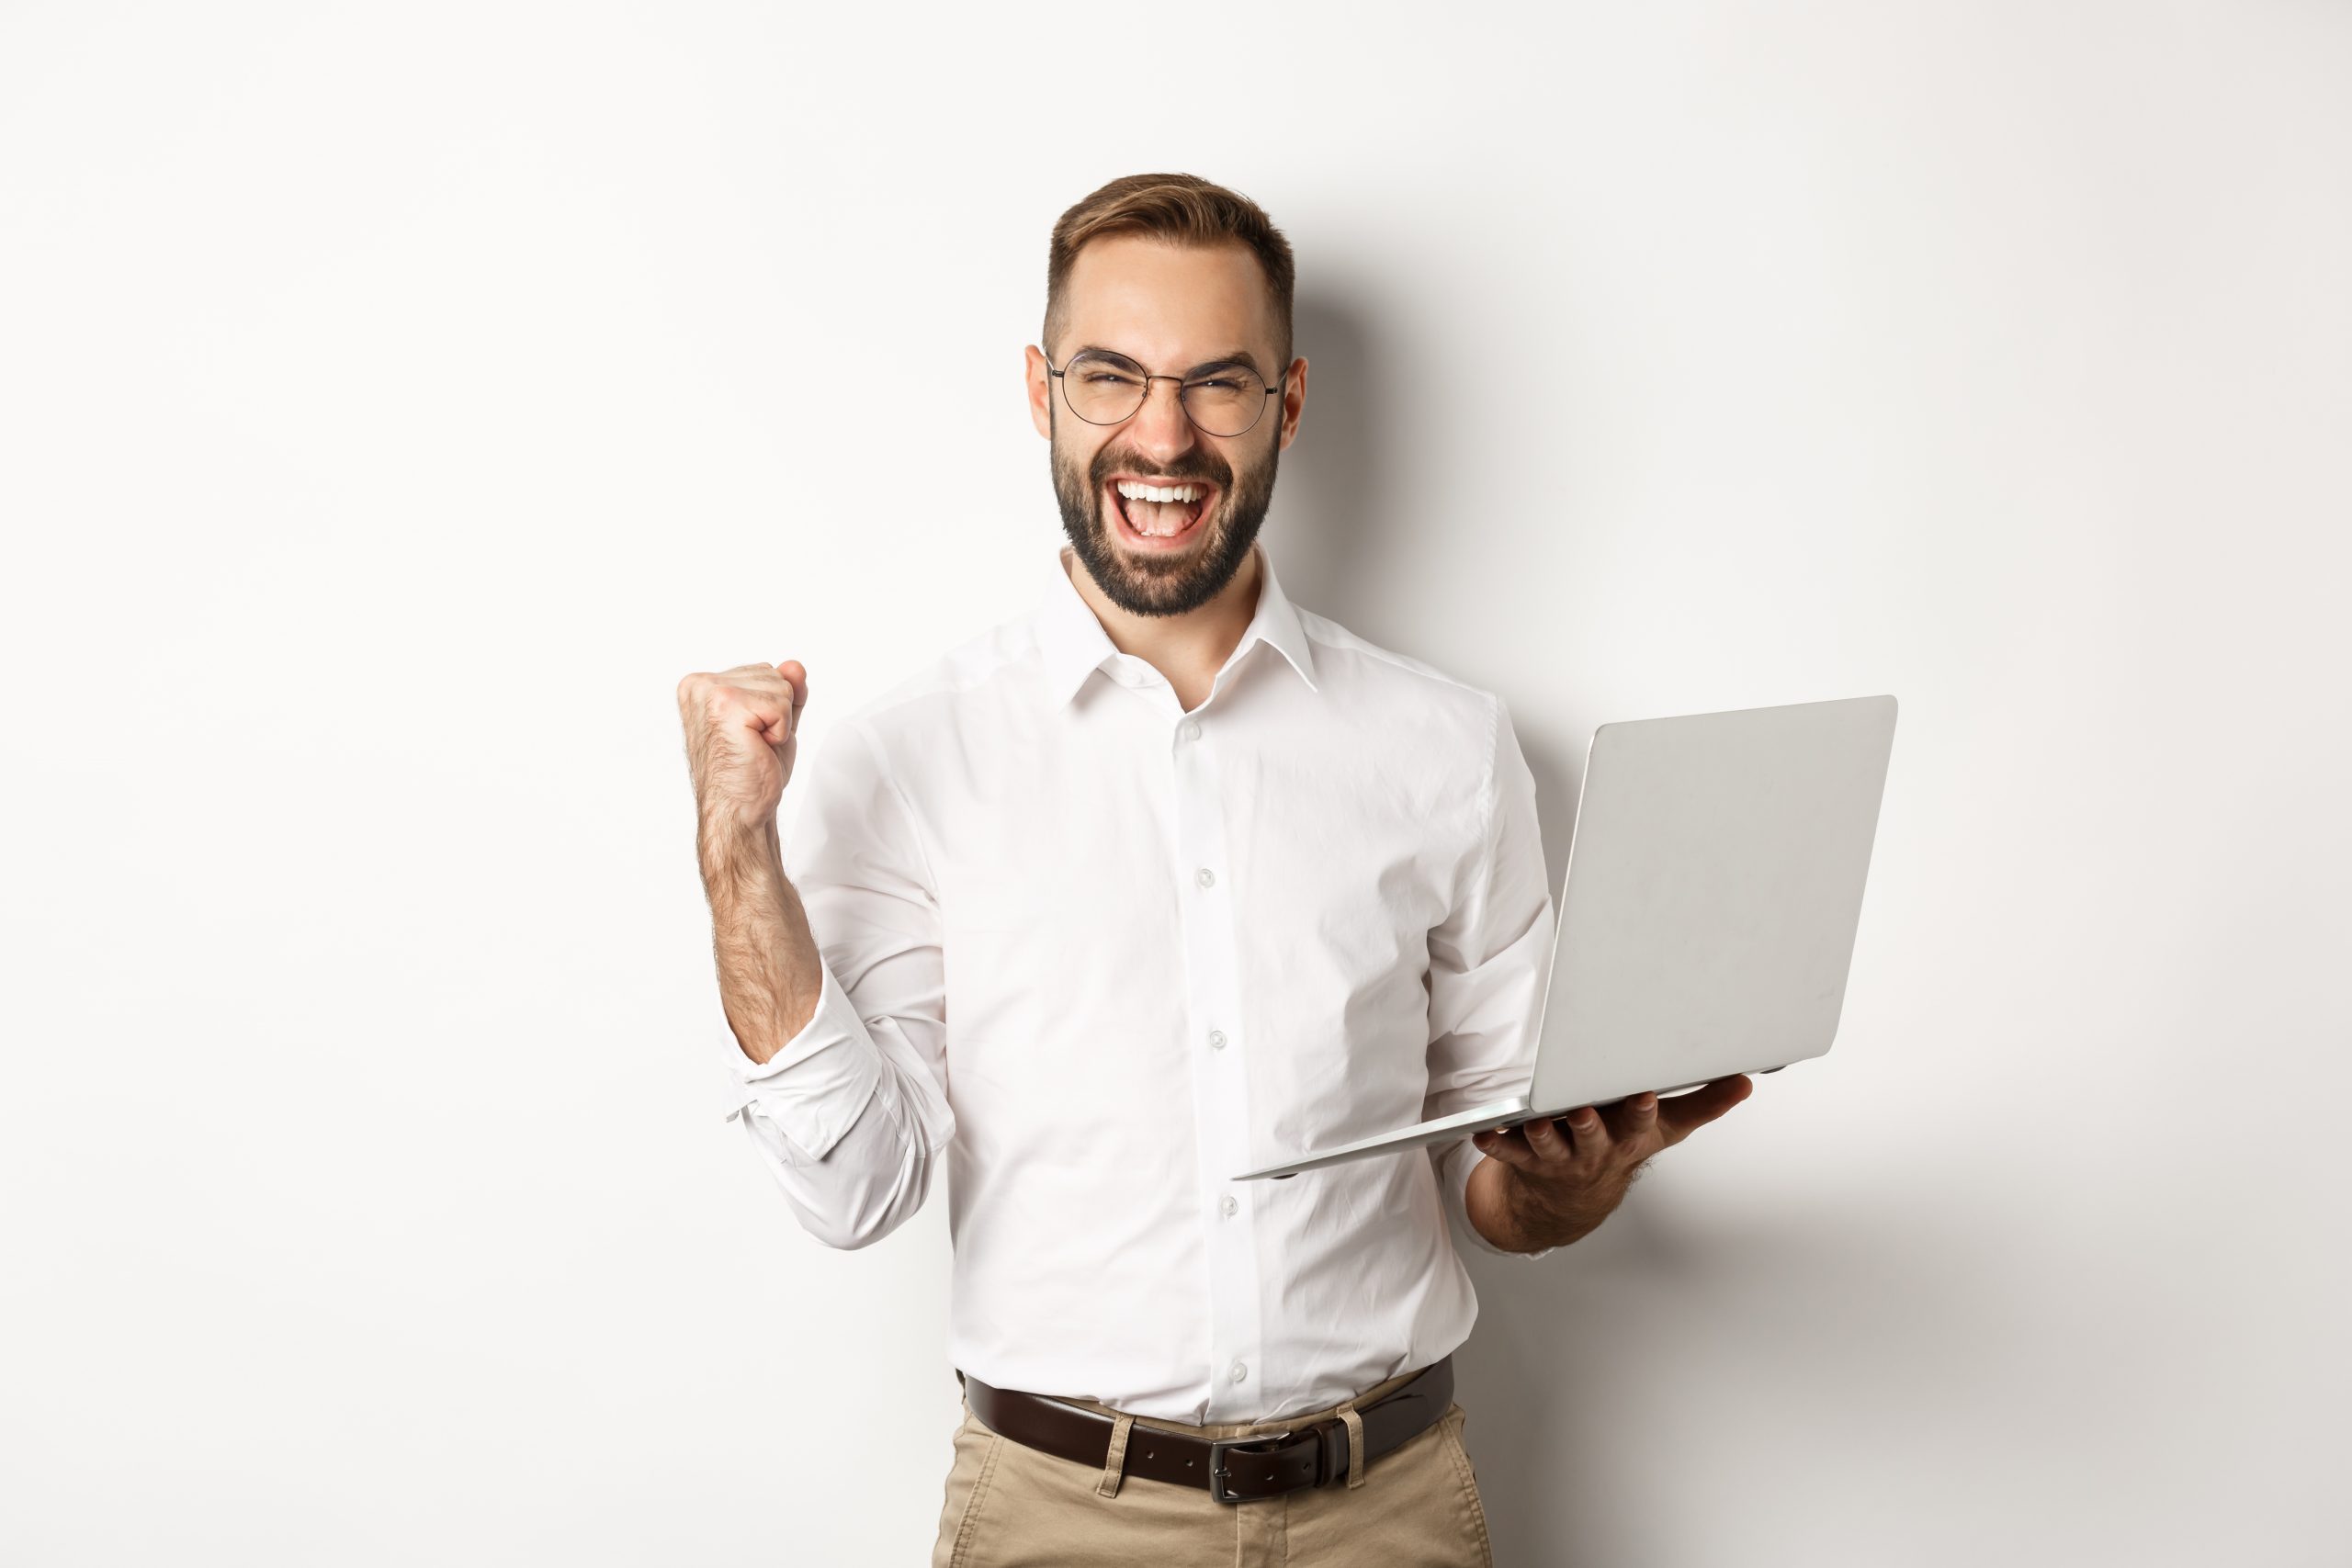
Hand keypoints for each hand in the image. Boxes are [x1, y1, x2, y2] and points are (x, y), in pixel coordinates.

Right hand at [677, 660, 807, 836]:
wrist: (738, 811)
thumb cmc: (750, 773)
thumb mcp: (774, 722)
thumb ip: (785, 692)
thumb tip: (795, 666)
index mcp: (701, 685)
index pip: (764, 671)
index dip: (772, 708)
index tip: (750, 735)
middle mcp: (699, 684)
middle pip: (773, 674)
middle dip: (777, 713)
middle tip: (754, 744)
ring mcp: (709, 692)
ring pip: (781, 686)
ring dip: (779, 723)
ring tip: (753, 746)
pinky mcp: (726, 705)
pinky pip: (782, 704)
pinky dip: (781, 731)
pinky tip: (757, 748)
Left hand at [1469, 1076, 1753, 1248]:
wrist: (1575, 1198)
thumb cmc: (1621, 1147)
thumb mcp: (1666, 1131)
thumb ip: (1703, 1103)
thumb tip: (1744, 1080)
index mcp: (1629, 1137)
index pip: (1640, 1123)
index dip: (1641, 1111)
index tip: (1644, 1094)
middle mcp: (1595, 1149)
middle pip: (1592, 1135)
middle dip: (1589, 1122)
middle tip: (1584, 1108)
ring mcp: (1559, 1156)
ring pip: (1550, 1144)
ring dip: (1541, 1133)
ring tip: (1535, 1120)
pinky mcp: (1526, 1160)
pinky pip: (1508, 1153)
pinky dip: (1496, 1143)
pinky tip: (1483, 1132)